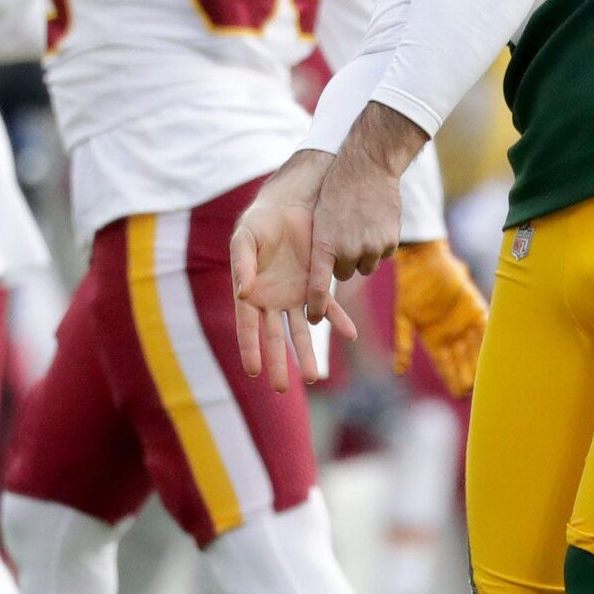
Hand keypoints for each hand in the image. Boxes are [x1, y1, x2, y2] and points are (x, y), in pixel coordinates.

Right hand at [230, 151, 356, 391]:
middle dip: (279, 362)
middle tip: (282, 387)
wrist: (290, 205)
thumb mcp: (245, 238)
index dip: (250, 348)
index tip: (254, 371)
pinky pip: (330, 306)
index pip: (248, 326)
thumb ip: (242, 263)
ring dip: (307, 353)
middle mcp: (272, 300)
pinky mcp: (317, 285)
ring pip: (303, 330)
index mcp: (250, 293)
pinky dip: (340, 320)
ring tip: (314, 378)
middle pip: (275, 337)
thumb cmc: (260, 222)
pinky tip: (350, 334)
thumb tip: (242, 291)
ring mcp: (296, 295)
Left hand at [303, 104, 426, 321]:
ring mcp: (372, 248)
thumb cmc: (337, 189)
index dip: (316, 307)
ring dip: (362, 252)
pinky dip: (379, 243)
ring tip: (359, 225)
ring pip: (365, 264)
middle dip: (343, 260)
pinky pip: (382, 254)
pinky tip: (374, 222)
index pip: (318, 286)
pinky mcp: (390, 242)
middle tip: (342, 236)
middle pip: (344, 273)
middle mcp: (348, 251)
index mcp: (324, 245)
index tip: (313, 320)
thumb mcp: (320, 217)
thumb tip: (325, 274)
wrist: (368, 167)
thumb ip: (323, 246)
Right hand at [393, 239, 488, 396]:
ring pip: (475, 348)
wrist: (421, 261)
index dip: (451, 378)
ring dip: (479, 363)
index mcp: (434, 338)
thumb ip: (404, 344)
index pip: (445, 364)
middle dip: (467, 375)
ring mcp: (465, 322)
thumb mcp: (403, 318)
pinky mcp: (475, 308)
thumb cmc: (410, 288)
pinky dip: (488, 339)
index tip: (457, 393)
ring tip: (484, 378)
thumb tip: (398, 371)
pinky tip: (492, 353)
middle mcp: (452, 334)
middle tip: (473, 390)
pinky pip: (484, 328)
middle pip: (462, 360)